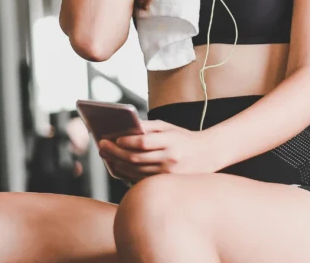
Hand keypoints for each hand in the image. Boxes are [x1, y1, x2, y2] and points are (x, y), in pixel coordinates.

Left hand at [96, 121, 216, 181]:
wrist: (207, 154)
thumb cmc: (184, 138)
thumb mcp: (168, 127)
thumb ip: (147, 127)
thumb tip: (124, 130)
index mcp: (171, 142)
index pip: (143, 142)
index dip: (126, 141)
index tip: (113, 138)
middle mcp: (169, 159)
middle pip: (135, 158)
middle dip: (115, 152)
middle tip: (102, 145)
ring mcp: (167, 173)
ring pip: (135, 171)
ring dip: (117, 163)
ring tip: (106, 155)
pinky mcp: (165, 182)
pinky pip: (140, 179)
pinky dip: (126, 172)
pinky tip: (117, 165)